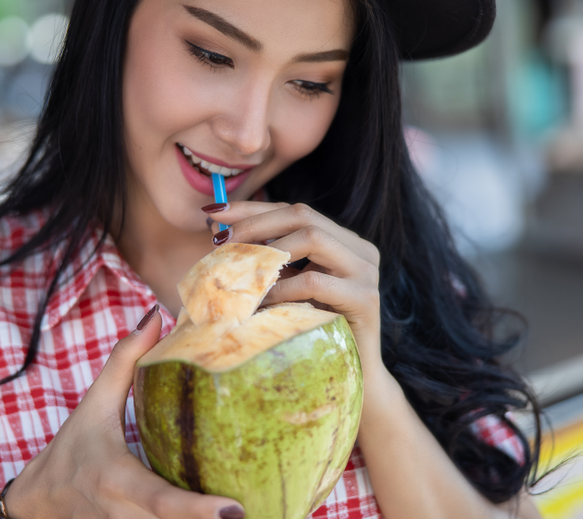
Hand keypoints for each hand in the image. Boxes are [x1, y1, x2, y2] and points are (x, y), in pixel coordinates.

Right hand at [2, 308, 244, 518]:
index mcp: (116, 480)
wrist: (36, 503)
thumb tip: (155, 316)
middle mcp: (123, 514)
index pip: (160, 501)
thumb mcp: (92, 403)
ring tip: (257, 514)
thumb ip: (124, 360)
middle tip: (258, 511)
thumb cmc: (70, 450)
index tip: (234, 509)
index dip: (196, 510)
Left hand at [206, 202, 383, 374]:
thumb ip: (272, 261)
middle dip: (257, 223)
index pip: (296, 212)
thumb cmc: (314, 330)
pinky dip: (283, 287)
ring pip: (314, 238)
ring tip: (242, 269)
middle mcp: (361, 250)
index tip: (216, 212)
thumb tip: (219, 234)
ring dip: (270, 251)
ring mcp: (366, 272)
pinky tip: (263, 299)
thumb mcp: (292, 288)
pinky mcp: (365, 297)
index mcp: (345, 242)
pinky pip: (314, 281)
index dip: (254, 208)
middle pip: (304, 216)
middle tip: (221, 240)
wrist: (353, 374)